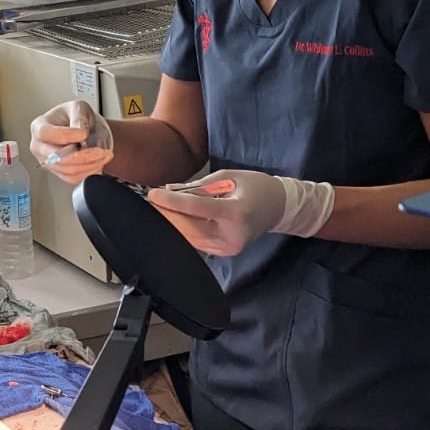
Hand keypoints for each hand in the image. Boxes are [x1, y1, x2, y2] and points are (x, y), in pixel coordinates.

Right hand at [29, 99, 113, 185]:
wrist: (80, 129)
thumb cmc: (74, 117)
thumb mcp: (78, 108)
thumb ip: (79, 118)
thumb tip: (80, 131)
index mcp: (39, 127)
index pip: (46, 134)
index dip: (67, 136)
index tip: (84, 133)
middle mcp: (39, 147)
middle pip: (56, 158)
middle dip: (83, 156)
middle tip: (100, 151)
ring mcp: (47, 162)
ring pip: (67, 170)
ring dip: (90, 164)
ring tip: (104, 155)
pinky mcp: (59, 173)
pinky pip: (73, 178)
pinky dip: (89, 172)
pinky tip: (98, 162)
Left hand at [148, 169, 334, 256]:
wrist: (279, 208)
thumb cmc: (257, 187)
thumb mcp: (229, 177)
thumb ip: (200, 186)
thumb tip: (172, 191)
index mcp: (235, 213)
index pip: (196, 208)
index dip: (172, 201)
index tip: (153, 194)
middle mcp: (231, 235)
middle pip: (190, 226)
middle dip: (168, 214)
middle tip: (150, 201)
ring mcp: (228, 248)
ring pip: (191, 237)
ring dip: (173, 223)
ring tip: (158, 208)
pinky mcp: (224, 252)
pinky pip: (198, 241)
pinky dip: (184, 230)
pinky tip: (173, 219)